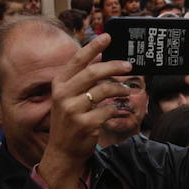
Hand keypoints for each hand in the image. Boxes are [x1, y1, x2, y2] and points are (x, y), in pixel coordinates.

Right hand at [38, 34, 134, 188]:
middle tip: (129, 65)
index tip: (108, 36)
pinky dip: (115, 108)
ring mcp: (72, 110)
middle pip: (93, 73)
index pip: (77, 60)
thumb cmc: (69, 120)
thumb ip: (81, 80)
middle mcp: (63, 95)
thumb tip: (103, 58)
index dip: (93, 47)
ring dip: (119, 88)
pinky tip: (115, 109)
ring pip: (103, 90)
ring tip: (128, 90)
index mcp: (59, 84)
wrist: (62, 151)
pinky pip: (108, 109)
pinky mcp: (85, 124)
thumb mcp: (68, 97)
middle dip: (114, 66)